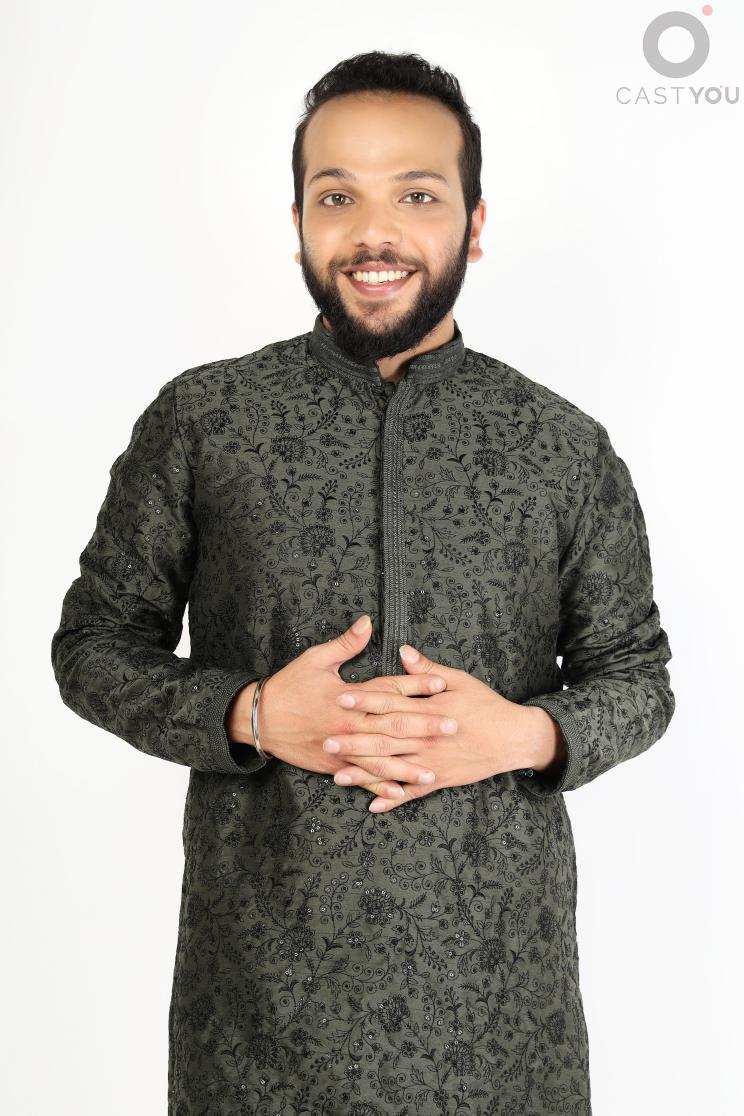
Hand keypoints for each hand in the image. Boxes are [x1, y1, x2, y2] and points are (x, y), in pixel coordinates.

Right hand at [227, 615, 445, 805]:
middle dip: (424, 727)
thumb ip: (346, 643)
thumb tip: (367, 621)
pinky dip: (379, 786)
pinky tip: (400, 792)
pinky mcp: (334, 765)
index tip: (441, 683)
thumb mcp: (316, 659)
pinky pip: (361, 778)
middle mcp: (348, 724)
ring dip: (408, 765)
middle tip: (452, 727)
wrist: (259, 719)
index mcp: (348, 696)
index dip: (416, 684)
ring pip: (381, 759)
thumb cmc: (289, 685)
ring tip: (434, 770)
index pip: (389, 688)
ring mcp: (342, 748)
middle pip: (392, 725)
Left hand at [327, 643, 543, 811]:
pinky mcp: (440, 780)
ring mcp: (432, 762)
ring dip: (364, 772)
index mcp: (429, 710)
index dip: (365, 699)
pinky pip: (413, 793)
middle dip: (354, 739)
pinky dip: (393, 800)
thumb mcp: (460, 680)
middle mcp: (427, 738)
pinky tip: (372, 805)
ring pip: (393, 769)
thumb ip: (428, 670)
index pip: (391, 702)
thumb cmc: (487, 705)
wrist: (514, 738)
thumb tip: (403, 652)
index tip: (340, 696)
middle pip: (385, 738)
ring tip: (337, 775)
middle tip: (326, 739)